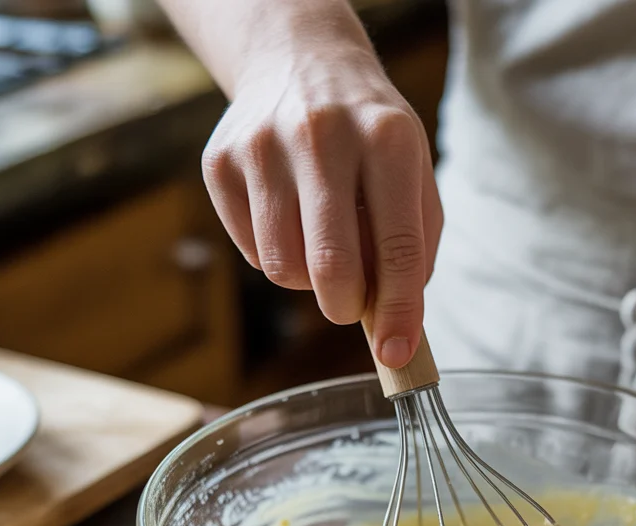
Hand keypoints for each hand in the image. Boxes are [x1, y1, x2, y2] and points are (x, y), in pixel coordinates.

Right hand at [200, 10, 441, 367]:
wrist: (299, 61)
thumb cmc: (370, 135)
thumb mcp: (413, 173)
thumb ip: (415, 246)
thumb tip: (396, 323)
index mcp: (386, 138)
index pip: (397, 247)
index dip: (399, 312)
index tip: (397, 354)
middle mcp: (322, 136)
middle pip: (331, 266)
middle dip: (346, 307)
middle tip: (351, 304)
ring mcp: (262, 147)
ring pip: (284, 268)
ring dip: (309, 281)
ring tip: (322, 243)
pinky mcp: (221, 163)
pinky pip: (253, 253)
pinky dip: (277, 256)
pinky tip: (290, 219)